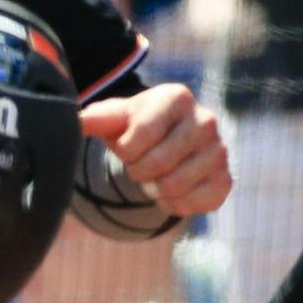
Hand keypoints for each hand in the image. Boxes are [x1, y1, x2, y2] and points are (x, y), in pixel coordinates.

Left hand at [79, 82, 230, 216]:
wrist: (171, 141)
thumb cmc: (138, 127)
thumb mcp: (116, 118)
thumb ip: (97, 118)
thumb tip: (76, 122)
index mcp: (178, 97)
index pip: (139, 137)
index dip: (125, 150)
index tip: (128, 145)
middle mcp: (206, 120)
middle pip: (156, 165)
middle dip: (138, 171)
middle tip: (141, 163)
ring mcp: (220, 151)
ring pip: (173, 187)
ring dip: (153, 189)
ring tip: (156, 175)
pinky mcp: (225, 180)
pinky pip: (192, 204)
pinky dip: (173, 204)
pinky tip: (172, 190)